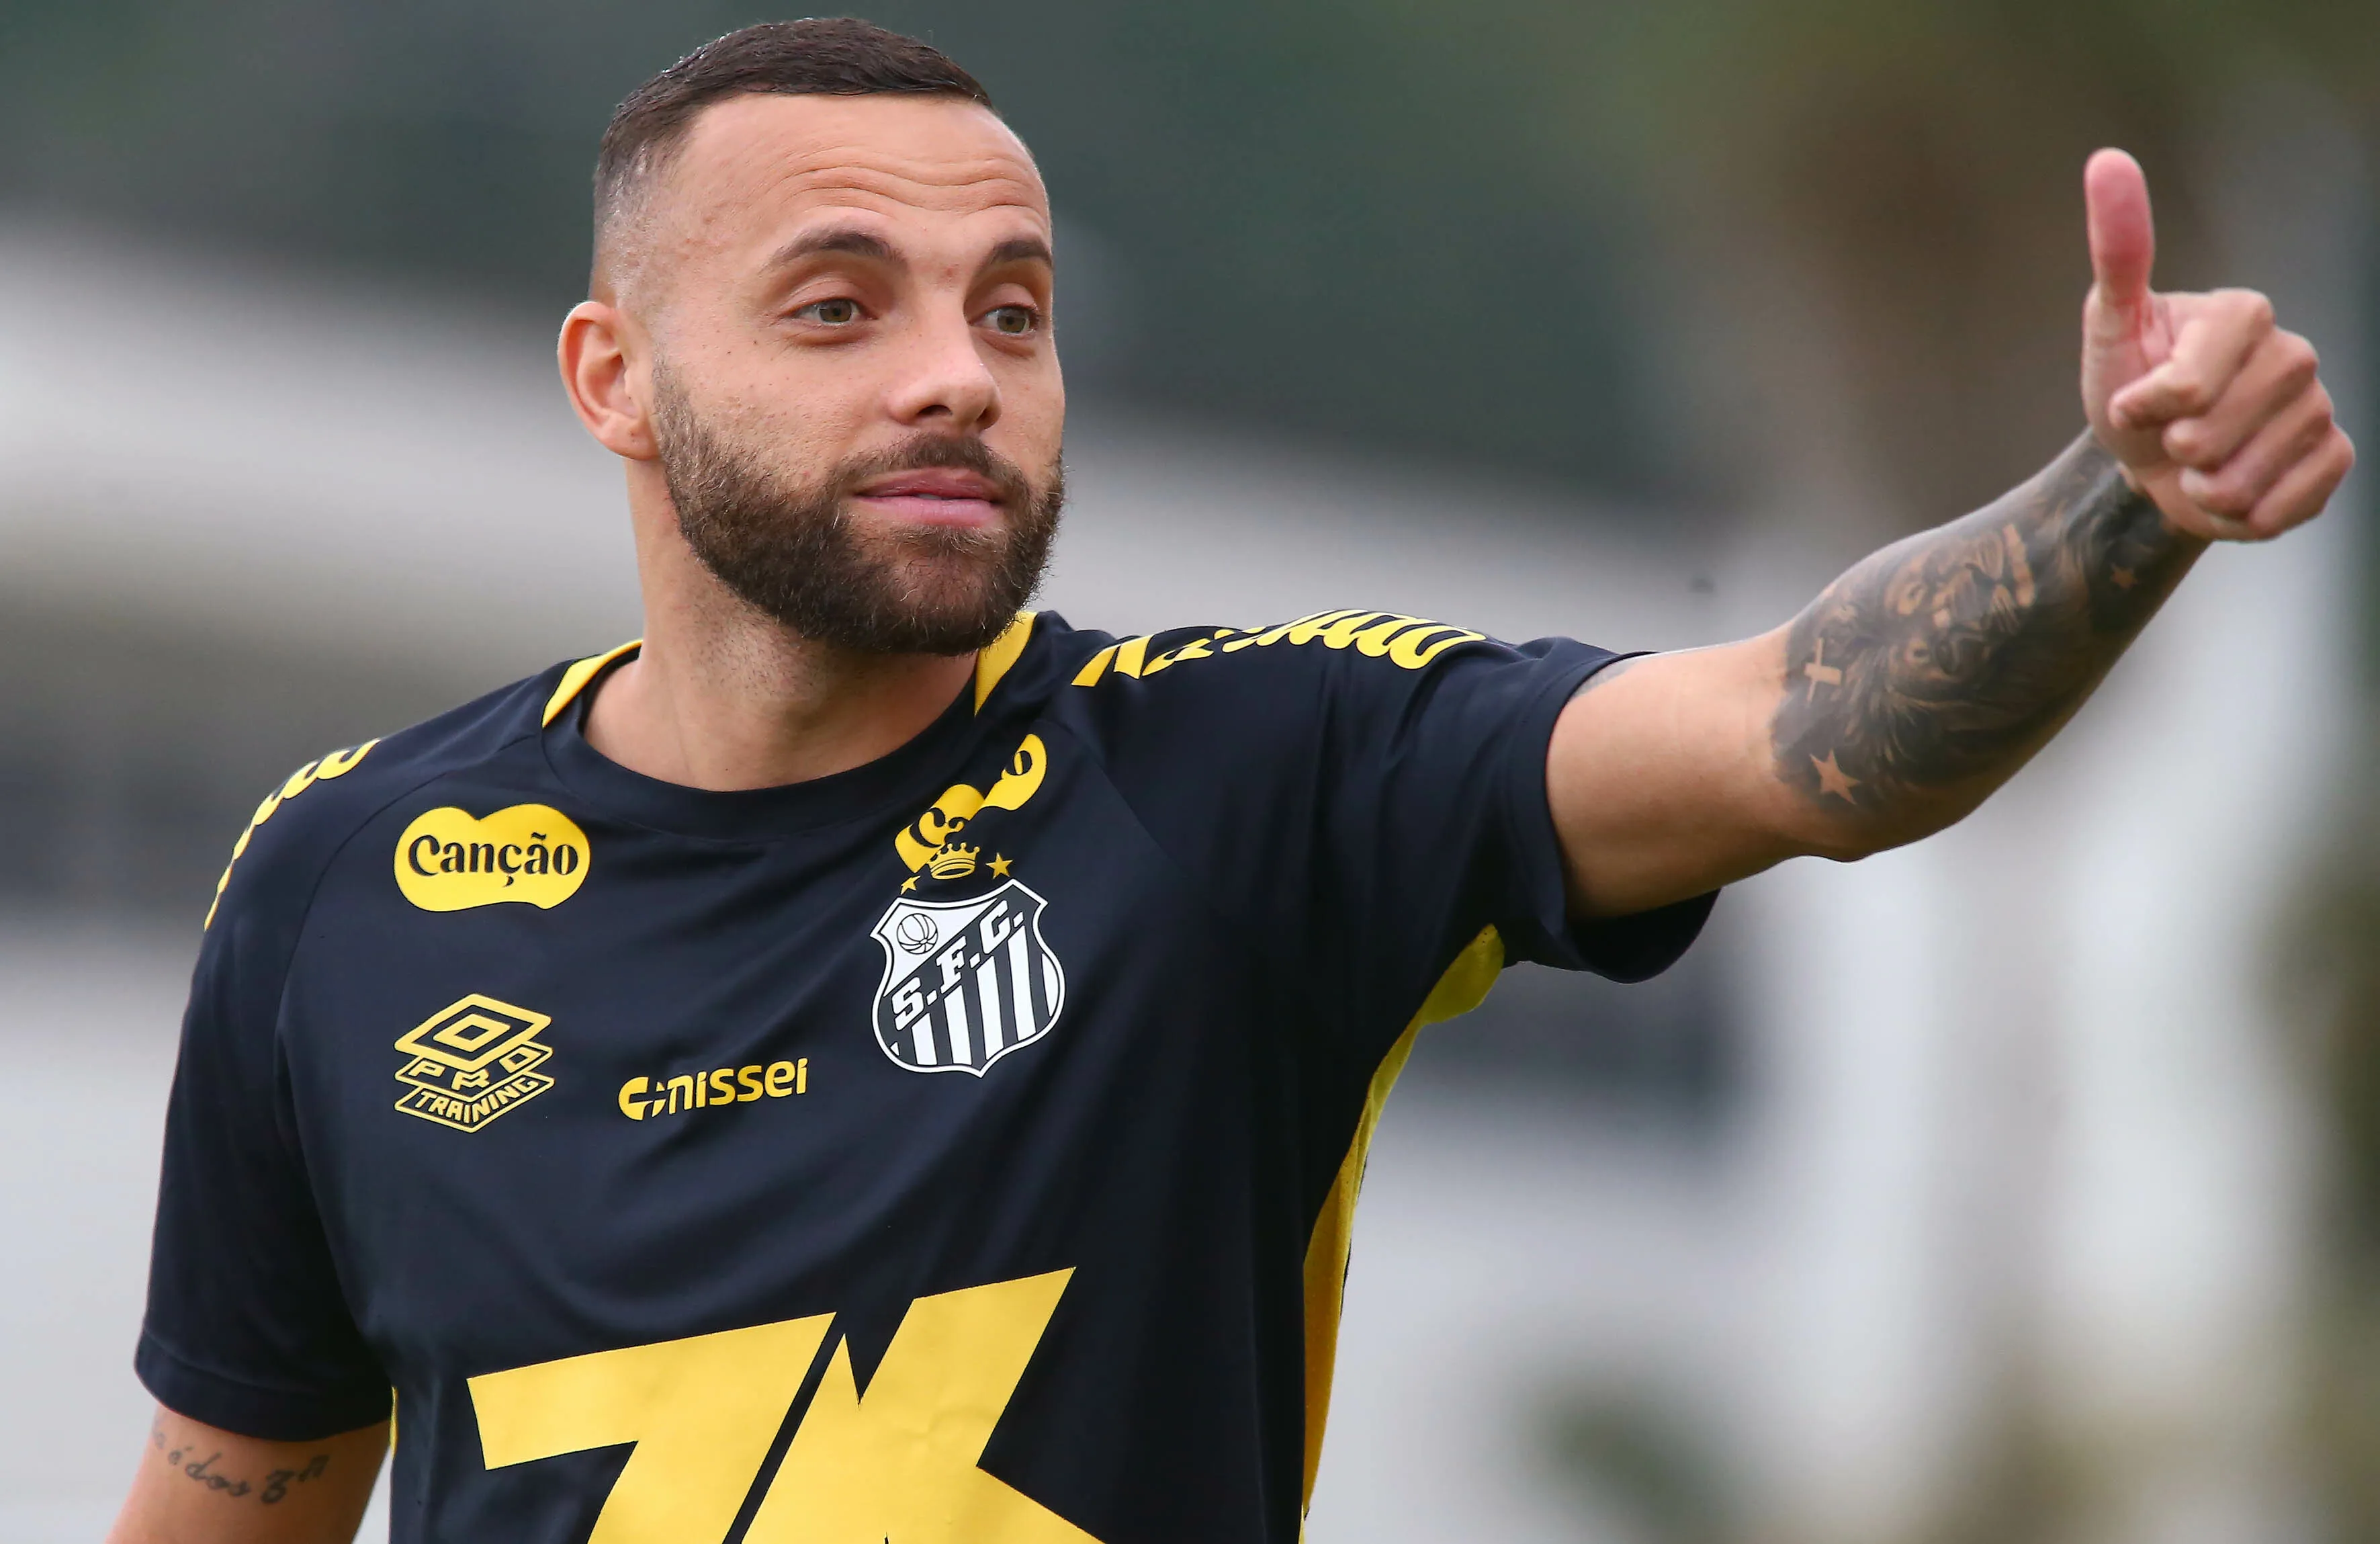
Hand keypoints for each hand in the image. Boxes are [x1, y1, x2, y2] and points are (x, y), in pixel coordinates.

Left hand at [2081, 148, 2353, 540]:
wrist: (2151, 460)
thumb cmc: (2128, 386)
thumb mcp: (2109, 324)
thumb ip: (2117, 249)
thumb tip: (2107, 159)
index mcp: (2244, 314)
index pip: (2187, 386)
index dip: (2145, 408)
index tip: (2135, 400)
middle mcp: (2293, 353)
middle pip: (2210, 437)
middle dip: (2170, 452)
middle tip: (2170, 436)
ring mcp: (2319, 407)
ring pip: (2240, 481)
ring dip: (2198, 490)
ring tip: (2196, 464)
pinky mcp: (2334, 459)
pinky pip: (2280, 510)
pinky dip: (2239, 518)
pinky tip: (2232, 489)